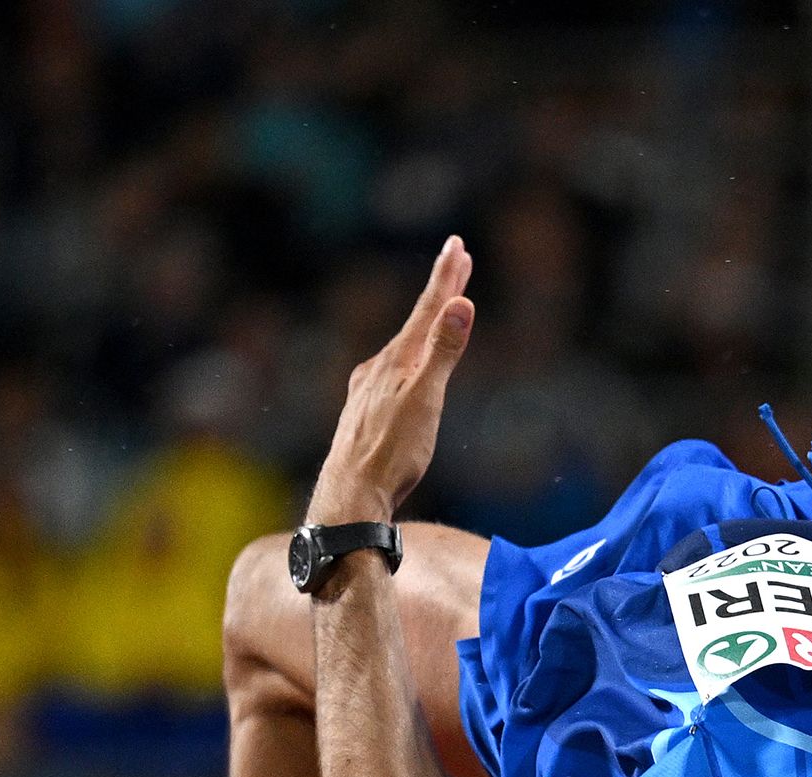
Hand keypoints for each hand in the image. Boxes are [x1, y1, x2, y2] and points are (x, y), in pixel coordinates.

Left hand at [308, 237, 474, 527]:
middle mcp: (378, 369)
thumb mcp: (424, 400)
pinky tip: (402, 367)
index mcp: (396, 361)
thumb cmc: (390, 454)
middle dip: (438, 292)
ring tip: (436, 309)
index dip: (446, 278)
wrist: (350, 496)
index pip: (427, 310)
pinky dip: (409, 356)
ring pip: (402, 347)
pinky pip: (392, 371)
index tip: (457, 245)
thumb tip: (460, 305)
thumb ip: (442, 352)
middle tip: (455, 259)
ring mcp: (369, 390)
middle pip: (415, 323)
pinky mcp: (366, 413)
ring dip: (424, 324)